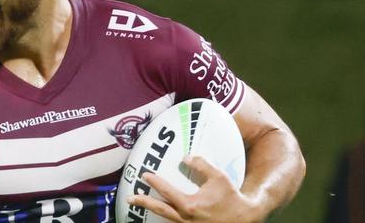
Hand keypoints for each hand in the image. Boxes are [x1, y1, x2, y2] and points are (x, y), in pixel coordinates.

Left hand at [127, 156, 259, 222]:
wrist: (244, 218)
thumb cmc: (230, 197)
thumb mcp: (218, 177)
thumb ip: (201, 165)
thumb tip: (186, 157)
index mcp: (190, 206)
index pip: (167, 192)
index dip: (155, 183)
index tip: (145, 175)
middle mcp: (186, 219)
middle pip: (160, 210)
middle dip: (143, 203)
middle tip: (129, 198)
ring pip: (165, 218)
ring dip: (152, 211)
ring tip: (138, 204)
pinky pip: (174, 222)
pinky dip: (164, 217)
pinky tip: (159, 211)